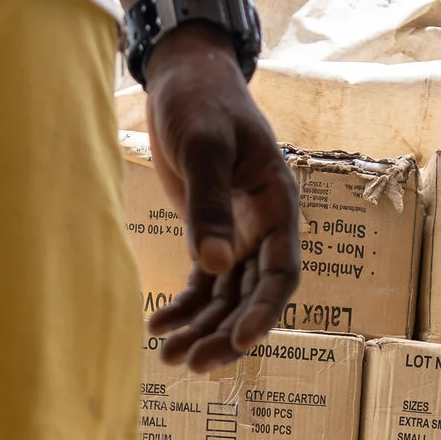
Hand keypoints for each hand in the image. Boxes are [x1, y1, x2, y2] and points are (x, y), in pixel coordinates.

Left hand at [142, 28, 297, 371]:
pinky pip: (202, 282)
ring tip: (170, 360)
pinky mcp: (209, 233)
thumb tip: (213, 265)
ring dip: (202, 329)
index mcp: (278, 205)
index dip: (265, 312)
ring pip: (226, 297)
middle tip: (194, 364)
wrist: (185, 75)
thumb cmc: (202, 102)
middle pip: (252, 297)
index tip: (243, 342)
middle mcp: (264, 227)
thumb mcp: (204, 146)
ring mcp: (238, 233)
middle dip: (225, 334)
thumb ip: (208, 206)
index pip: (281, 272)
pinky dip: (183, 306)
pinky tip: (158, 325)